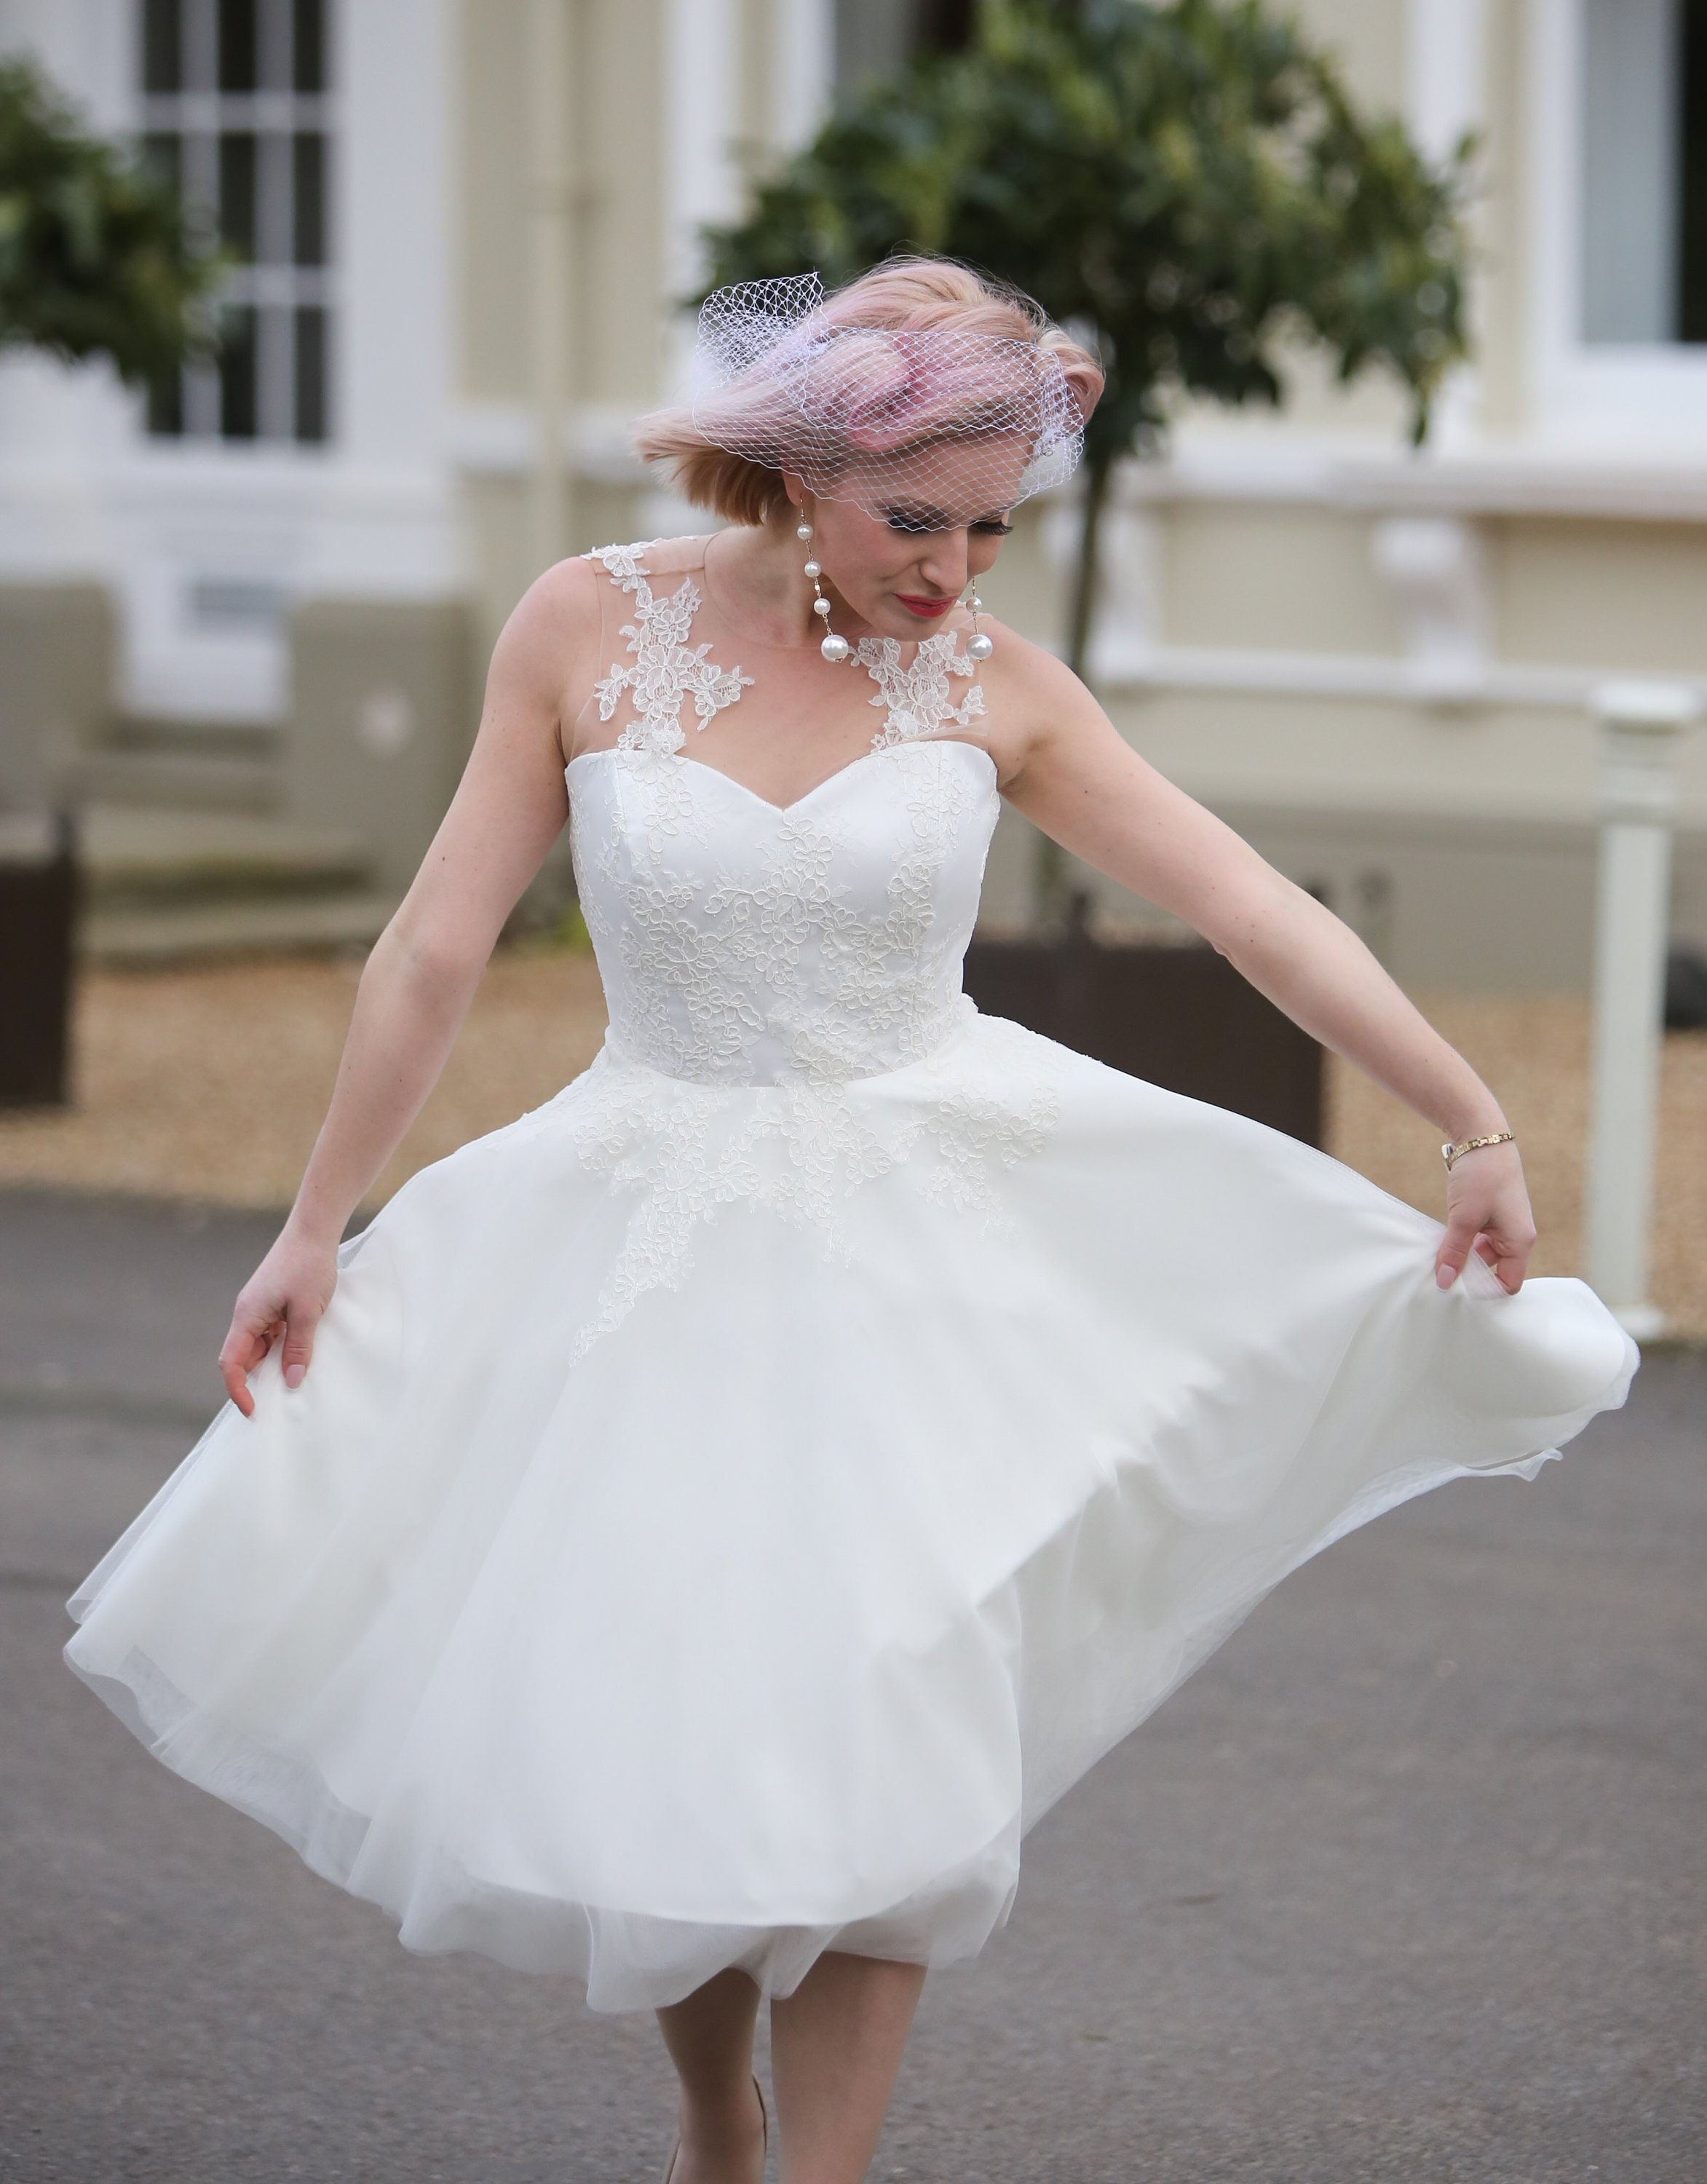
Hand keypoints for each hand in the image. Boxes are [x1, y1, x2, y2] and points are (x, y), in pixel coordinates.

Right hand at [218, 1225, 340, 1416]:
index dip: (238, 1390)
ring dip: (271, 1365)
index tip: (253, 1411)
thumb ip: (299, 1347)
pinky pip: (270, 1334)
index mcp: (247, 1317)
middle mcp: (247, 1314)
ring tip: (292, 1383)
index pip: (231, 1363)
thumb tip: (293, 1381)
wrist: (313, 1232)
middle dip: (255, 1382)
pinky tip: (299, 1357)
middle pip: (242, 1357)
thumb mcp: (307, 1312)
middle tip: (277, 1405)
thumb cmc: (308, 1267)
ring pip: (258, 1347)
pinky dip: (281, 1349)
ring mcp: (259, 1308)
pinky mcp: (272, 1303)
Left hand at [1435, 1141, 1535, 1294]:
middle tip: (1439, 1278)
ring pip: (1480, 1256)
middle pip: (1493, 1271)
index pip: (1509, 1283)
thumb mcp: (1463, 1218)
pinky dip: (1459, 1244)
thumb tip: (1445, 1283)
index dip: (1485, 1291)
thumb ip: (1454, 1252)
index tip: (1457, 1289)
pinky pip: (1474, 1240)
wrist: (1482, 1138)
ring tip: (1436, 1260)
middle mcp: (1515, 1237)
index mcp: (1520, 1241)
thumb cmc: (1481, 1177)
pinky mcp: (1488, 1217)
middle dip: (1468, 1275)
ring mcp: (1502, 1226)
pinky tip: (1439, 1243)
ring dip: (1460, 1258)